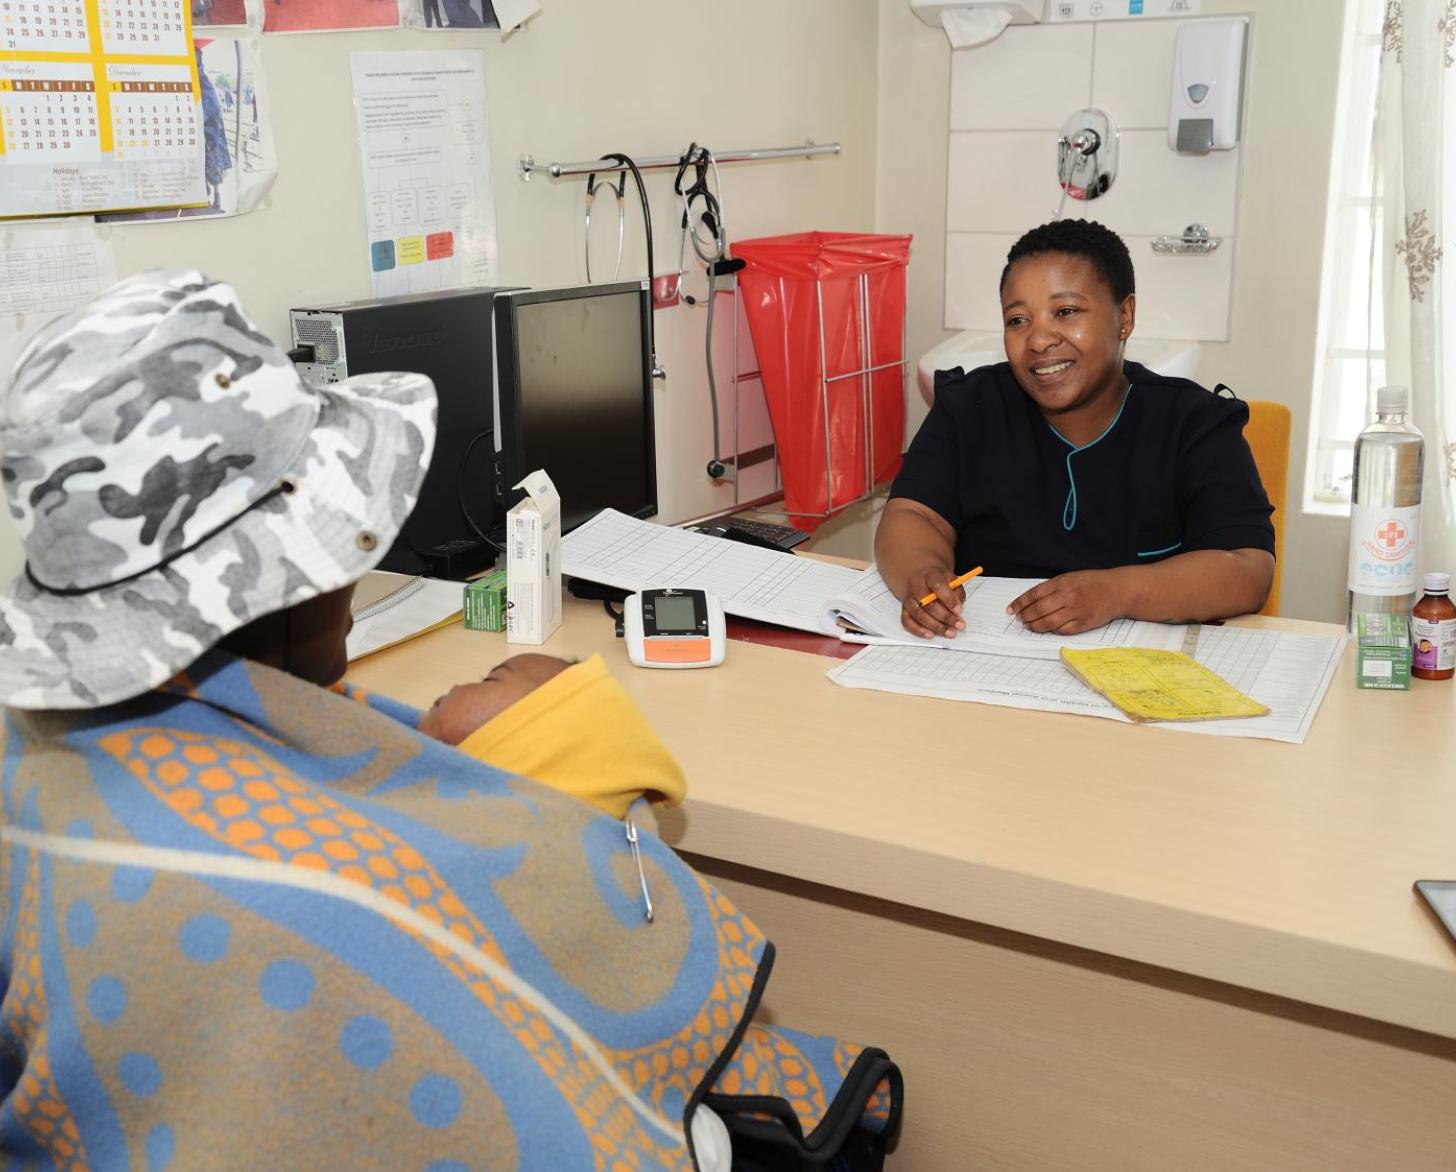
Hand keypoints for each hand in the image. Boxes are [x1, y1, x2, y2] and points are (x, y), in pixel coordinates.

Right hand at [900, 568, 966, 638]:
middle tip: (958, 625)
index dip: (948, 599)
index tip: (959, 610)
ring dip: (935, 626)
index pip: (937, 585)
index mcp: (929, 575)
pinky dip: (918, 630)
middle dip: (945, 617)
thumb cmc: (940, 582)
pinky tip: (930, 635)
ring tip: (949, 632)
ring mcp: (908, 598)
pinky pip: (907, 622)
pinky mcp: (904, 610)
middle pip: (927, 603)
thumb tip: (957, 609)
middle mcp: (915, 585)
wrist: (924, 579)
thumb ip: (957, 593)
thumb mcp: (952, 581)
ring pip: (918, 614)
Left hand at [1007, 570, 1127, 634]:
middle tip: (1020, 619)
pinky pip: (1062, 630)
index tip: (1012, 609)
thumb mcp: (1070, 578)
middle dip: (1025, 616)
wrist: (1118, 590)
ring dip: (1035, 626)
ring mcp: (1076, 611)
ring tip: (1029, 626)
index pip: (1034, 594)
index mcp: (1062, 583)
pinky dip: (1052, 630)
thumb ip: (1052, 588)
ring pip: (1048, 622)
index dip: (1020, 603)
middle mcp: (1068, 596)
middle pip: (1038, 609)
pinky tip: (1047, 628)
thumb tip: (1030, 600)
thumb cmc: (1093, 583)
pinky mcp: (1084, 623)